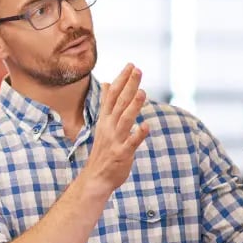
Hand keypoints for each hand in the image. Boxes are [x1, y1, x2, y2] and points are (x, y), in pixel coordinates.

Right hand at [84, 64, 149, 195]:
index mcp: (105, 119)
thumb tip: (106, 83)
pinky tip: (146, 126)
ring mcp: (115, 140)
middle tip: (137, 70)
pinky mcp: (121, 153)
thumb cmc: (103, 149)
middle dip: (128, 86)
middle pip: (119, 103)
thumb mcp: (103, 123)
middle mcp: (109, 127)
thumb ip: (107, 103)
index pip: (113, 95)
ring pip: (125, 120)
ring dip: (133, 106)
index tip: (130, 65)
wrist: (96, 177)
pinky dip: (138, 135)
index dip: (121, 79)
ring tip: (142, 92)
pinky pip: (130, 143)